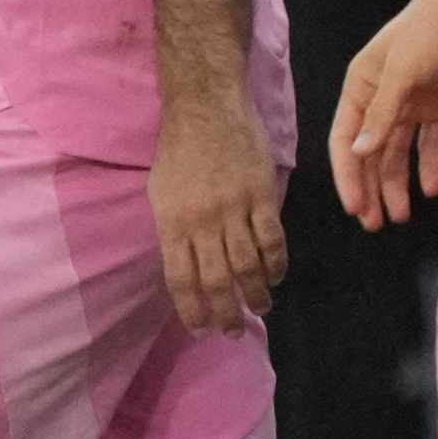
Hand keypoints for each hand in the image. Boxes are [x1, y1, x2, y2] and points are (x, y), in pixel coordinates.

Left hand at [150, 95, 285, 334]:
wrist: (206, 108)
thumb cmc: (179, 151)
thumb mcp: (161, 193)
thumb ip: (174, 231)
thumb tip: (185, 268)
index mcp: (172, 223)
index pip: (180, 279)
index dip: (191, 310)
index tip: (199, 329)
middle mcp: (202, 222)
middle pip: (216, 280)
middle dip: (225, 312)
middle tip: (233, 330)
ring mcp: (233, 209)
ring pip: (247, 265)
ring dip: (255, 293)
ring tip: (260, 308)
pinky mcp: (260, 196)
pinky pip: (271, 239)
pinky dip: (275, 263)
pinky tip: (276, 277)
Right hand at [330, 0, 437, 230]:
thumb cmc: (429, 29)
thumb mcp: (402, 71)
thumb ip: (382, 113)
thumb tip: (360, 153)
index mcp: (360, 87)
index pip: (346, 140)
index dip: (348, 176)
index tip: (356, 208)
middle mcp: (381, 98)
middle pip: (370, 152)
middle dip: (371, 188)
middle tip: (375, 224)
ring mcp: (410, 103)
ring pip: (398, 153)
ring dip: (398, 184)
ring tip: (403, 216)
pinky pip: (430, 143)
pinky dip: (431, 165)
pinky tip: (433, 188)